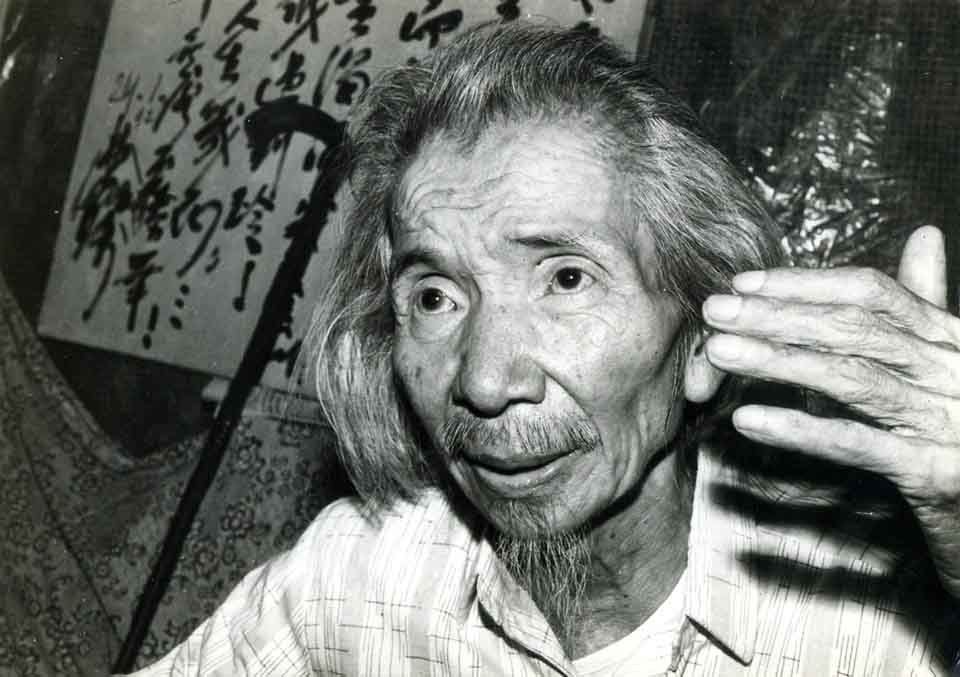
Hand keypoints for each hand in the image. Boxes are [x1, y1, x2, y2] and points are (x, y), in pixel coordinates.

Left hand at [701, 226, 959, 599]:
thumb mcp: (950, 362)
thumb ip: (926, 304)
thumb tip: (924, 233)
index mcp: (949, 338)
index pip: (871, 294)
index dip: (804, 285)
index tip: (744, 284)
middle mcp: (950, 371)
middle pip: (852, 330)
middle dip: (777, 317)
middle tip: (714, 312)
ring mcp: (945, 422)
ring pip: (851, 380)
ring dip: (778, 362)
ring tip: (720, 351)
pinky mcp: (934, 473)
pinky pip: (857, 444)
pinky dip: (800, 429)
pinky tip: (749, 419)